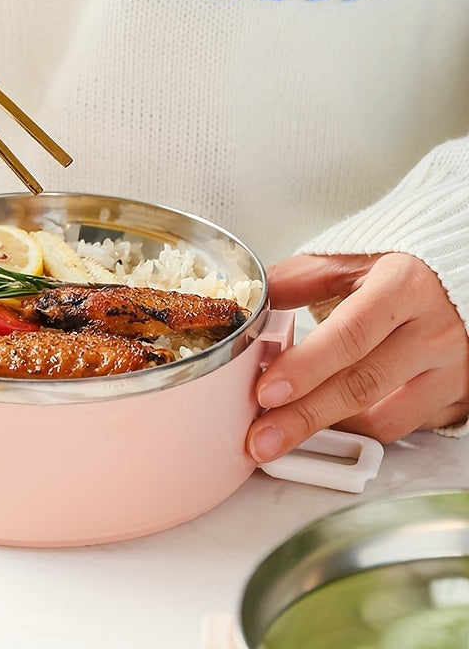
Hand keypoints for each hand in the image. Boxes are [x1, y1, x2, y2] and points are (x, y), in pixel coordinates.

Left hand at [247, 252, 468, 462]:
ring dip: (328, 430)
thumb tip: (250, 300)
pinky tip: (328, 425)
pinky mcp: (456, 397)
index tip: (266, 392)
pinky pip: (404, 427)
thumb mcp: (353, 260)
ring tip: (283, 433)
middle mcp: (434, 331)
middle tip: (261, 437)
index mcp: (403, 287)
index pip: (349, 334)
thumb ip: (299, 279)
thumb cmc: (408, 268)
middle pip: (361, 384)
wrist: (466, 274)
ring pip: (383, 417)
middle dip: (302, 416)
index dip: (305, 367)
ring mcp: (451, 370)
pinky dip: (360, 429)